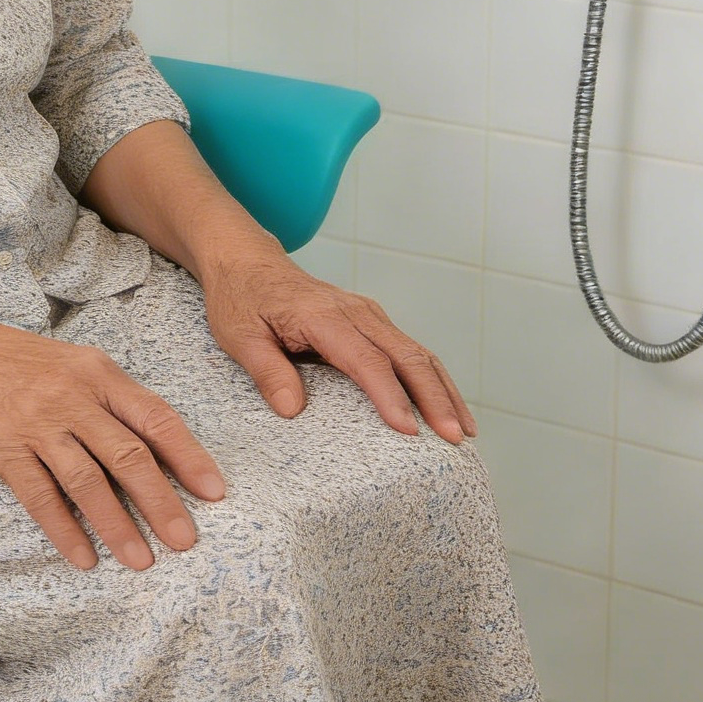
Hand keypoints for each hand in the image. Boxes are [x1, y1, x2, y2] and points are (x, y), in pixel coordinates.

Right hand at [0, 312, 227, 571]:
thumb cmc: (15, 363)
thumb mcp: (71, 366)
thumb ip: (110, 402)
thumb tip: (159, 453)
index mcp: (98, 373)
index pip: (155, 416)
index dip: (188, 456)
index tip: (215, 492)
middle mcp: (72, 396)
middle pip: (127, 454)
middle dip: (161, 501)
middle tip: (185, 541)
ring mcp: (36, 422)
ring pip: (87, 480)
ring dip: (117, 525)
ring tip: (141, 560)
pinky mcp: (3, 447)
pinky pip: (40, 495)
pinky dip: (64, 530)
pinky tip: (83, 557)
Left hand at [200, 244, 476, 444]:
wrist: (246, 261)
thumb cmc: (241, 299)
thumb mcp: (239, 335)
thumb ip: (266, 370)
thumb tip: (293, 410)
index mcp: (322, 316)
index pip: (365, 360)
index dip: (390, 396)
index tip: (409, 430)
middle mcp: (354, 312)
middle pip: (406, 355)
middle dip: (434, 398)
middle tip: (453, 440)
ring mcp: (368, 314)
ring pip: (417, 352)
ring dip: (443, 390)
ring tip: (463, 432)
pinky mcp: (371, 321)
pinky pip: (410, 350)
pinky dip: (433, 378)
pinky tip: (446, 406)